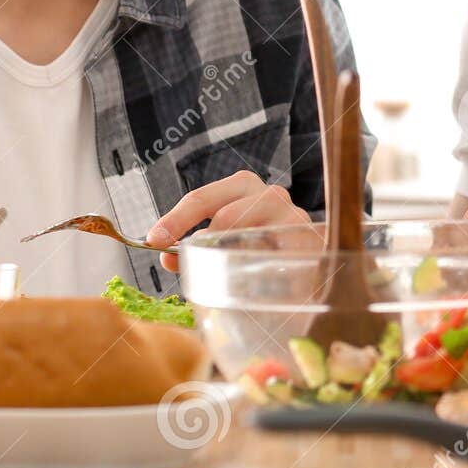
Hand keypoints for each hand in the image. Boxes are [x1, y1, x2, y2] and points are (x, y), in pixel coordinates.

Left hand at [147, 171, 314, 272]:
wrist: (314, 262)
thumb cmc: (264, 248)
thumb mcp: (225, 242)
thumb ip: (196, 248)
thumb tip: (166, 255)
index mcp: (243, 189)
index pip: (203, 197)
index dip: (176, 218)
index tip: (154, 239)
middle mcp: (269, 195)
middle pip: (226, 210)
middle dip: (198, 234)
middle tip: (178, 256)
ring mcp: (291, 216)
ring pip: (252, 229)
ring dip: (227, 250)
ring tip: (216, 268)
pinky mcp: (309, 240)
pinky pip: (277, 251)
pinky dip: (259, 264)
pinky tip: (251, 278)